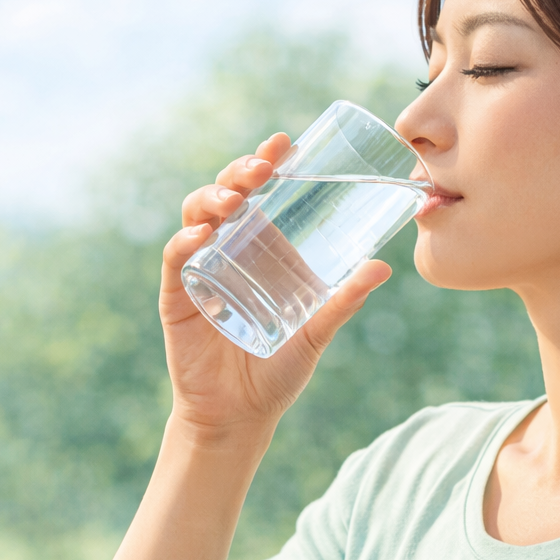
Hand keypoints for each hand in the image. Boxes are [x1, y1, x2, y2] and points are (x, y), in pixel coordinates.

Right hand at [159, 132, 391, 436]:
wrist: (241, 416)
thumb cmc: (277, 369)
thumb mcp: (317, 331)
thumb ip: (344, 300)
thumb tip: (383, 267)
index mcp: (259, 248)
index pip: (259, 194)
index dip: (267, 163)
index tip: (286, 143)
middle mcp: (226, 250)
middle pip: (226, 195)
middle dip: (240, 172)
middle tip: (262, 166)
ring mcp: (198, 269)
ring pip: (196, 216)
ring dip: (212, 198)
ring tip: (234, 197)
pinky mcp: (177, 297)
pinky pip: (176, 260)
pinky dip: (184, 242)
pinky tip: (201, 234)